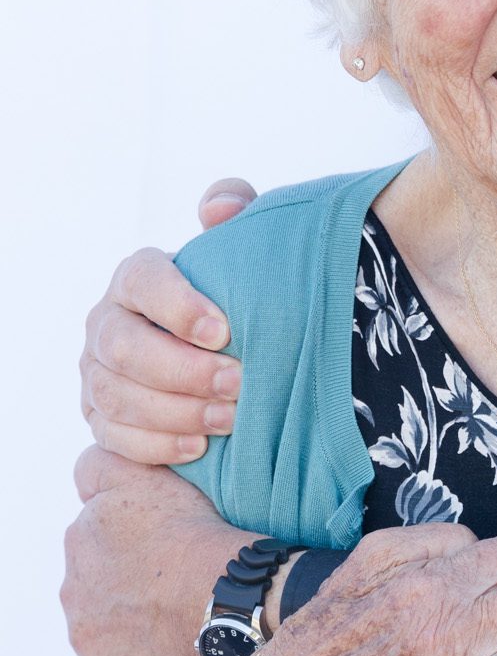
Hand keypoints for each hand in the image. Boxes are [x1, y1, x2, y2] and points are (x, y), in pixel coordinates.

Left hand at [63, 445, 261, 655]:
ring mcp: (86, 639)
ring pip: (108, 631)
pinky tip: (174, 651)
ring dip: (135, 626)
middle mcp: (71, 591)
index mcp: (80, 539)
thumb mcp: (147, 474)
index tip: (163, 549)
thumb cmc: (193, 535)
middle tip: (175, 585)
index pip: (99, 539)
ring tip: (179, 619)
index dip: (133, 543)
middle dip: (129, 587)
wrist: (225, 600)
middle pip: (100, 587)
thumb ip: (101, 466)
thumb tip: (82, 484)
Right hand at [80, 177, 256, 464]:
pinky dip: (158, 445)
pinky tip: (200, 447)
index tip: (225, 331)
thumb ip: (237, 210)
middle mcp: (106, 322)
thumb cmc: (233, 300)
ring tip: (230, 419)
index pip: (141, 280)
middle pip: (123, 348)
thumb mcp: (242, 252)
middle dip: (182, 370)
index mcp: (136, 278)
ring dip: (176, 411)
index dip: (178, 305)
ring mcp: (96, 372)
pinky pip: (115, 436)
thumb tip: (218, 208)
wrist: (223, 358)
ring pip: (117, 396)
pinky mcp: (100, 417)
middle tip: (238, 383)